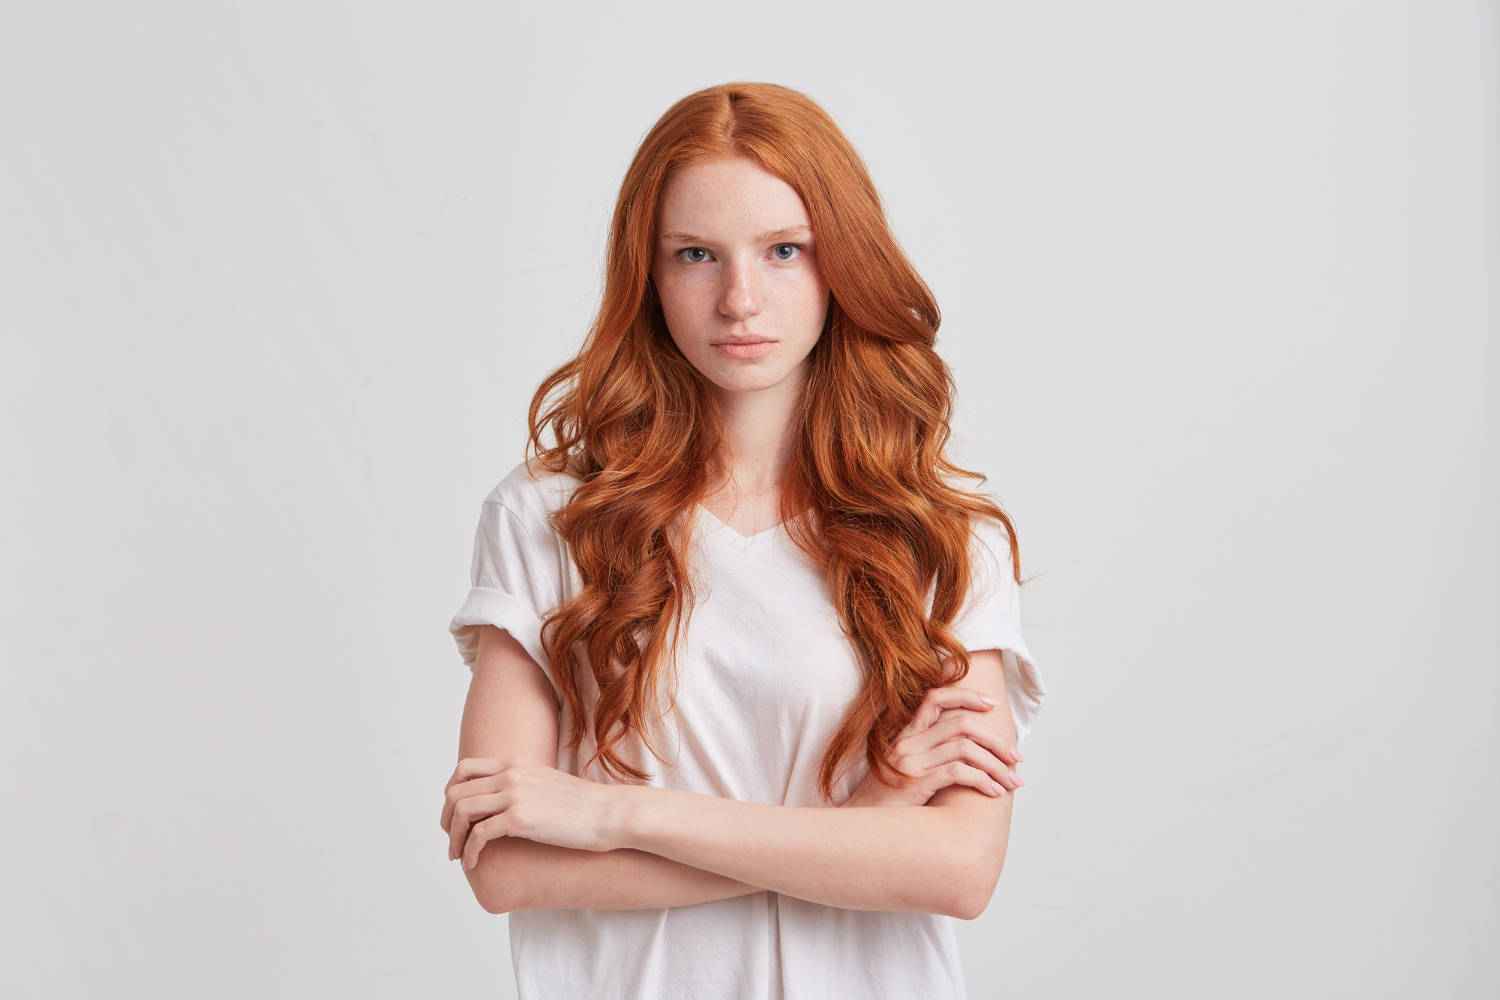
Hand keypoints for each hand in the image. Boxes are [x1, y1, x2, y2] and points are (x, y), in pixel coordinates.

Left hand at [441, 756, 625, 869]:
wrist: (610, 814)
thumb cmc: (584, 807)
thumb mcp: (547, 785)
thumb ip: (523, 787)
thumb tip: (506, 806)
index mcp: (515, 763)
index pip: (463, 769)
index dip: (452, 794)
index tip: (455, 818)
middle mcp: (510, 774)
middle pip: (455, 791)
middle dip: (447, 820)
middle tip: (453, 843)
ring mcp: (514, 794)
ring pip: (461, 811)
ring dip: (454, 838)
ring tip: (459, 857)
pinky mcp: (521, 818)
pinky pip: (479, 834)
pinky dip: (470, 851)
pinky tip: (473, 864)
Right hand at [840, 685, 1025, 807]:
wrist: (860, 827)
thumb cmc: (888, 803)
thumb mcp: (906, 771)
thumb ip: (930, 756)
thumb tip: (968, 754)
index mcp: (906, 735)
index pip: (935, 697)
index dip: (966, 695)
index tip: (993, 704)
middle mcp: (907, 743)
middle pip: (962, 723)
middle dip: (996, 739)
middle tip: (1017, 758)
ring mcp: (910, 762)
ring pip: (965, 747)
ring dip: (995, 764)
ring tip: (1011, 782)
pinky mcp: (915, 784)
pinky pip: (958, 772)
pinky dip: (982, 780)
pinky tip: (993, 793)